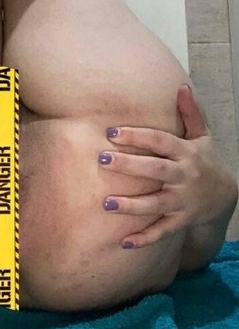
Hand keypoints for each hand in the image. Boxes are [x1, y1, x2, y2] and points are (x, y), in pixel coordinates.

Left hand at [98, 84, 237, 248]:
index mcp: (186, 153)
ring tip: (106, 203)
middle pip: (156, 170)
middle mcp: (184, 176)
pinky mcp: (180, 221)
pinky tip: (124, 242)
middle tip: (102, 159)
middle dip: (130, 165)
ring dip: (132, 205)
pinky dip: (145, 238)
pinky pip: (162, 231)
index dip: (138, 136)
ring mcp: (182, 201)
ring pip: (156, 204)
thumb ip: (191, 113)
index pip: (160, 141)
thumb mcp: (202, 136)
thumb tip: (182, 87)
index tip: (112, 131)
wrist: (226, 196)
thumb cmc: (205, 161)